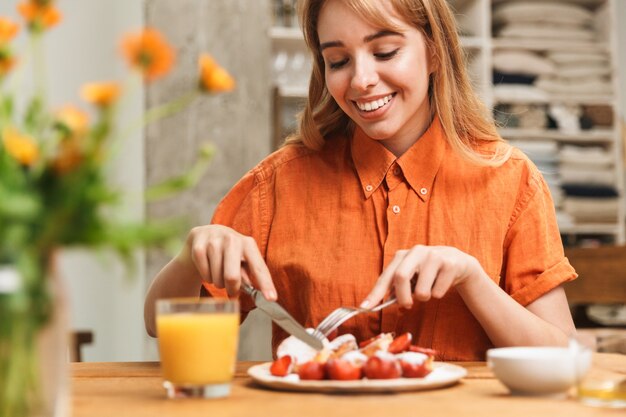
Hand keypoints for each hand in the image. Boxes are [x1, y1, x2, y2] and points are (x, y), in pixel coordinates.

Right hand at [181, 224, 276, 299]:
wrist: (204, 235)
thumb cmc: (228, 252)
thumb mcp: (241, 259)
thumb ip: (248, 274)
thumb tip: (250, 288)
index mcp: (248, 244)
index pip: (259, 267)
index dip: (266, 284)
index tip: (271, 298)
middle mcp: (232, 239)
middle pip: (232, 277)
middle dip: (232, 289)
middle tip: (232, 291)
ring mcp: (214, 241)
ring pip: (217, 278)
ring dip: (218, 283)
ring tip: (219, 272)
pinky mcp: (198, 246)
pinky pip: (204, 274)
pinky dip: (207, 277)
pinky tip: (209, 268)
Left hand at [361, 245, 481, 308]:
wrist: (457, 262)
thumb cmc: (427, 272)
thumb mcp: (411, 274)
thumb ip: (396, 286)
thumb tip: (380, 302)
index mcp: (402, 255)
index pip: (386, 276)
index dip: (375, 293)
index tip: (365, 307)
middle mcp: (416, 251)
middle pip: (401, 278)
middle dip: (402, 297)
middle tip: (406, 306)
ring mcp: (433, 256)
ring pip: (421, 290)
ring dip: (424, 297)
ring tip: (428, 289)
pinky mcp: (449, 264)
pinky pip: (438, 292)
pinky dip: (437, 294)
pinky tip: (441, 283)